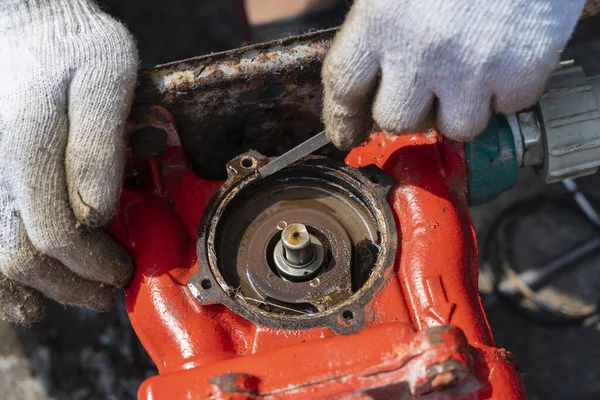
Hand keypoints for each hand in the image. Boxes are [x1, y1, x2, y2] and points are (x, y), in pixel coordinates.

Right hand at [0, 0, 137, 322]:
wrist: (29, 29)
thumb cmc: (76, 48)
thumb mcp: (107, 73)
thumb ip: (101, 141)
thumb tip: (98, 209)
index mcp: (30, 141)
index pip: (56, 230)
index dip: (92, 261)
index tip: (122, 269)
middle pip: (21, 252)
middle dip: (71, 282)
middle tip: (108, 288)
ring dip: (39, 287)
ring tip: (80, 295)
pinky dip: (4, 280)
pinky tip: (27, 296)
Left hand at [322, 0, 586, 148]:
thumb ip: (374, 24)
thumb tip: (366, 70)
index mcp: (378, 20)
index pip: (344, 89)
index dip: (342, 118)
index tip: (348, 133)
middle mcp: (419, 51)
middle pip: (395, 120)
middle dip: (408, 110)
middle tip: (425, 88)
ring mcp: (471, 66)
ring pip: (454, 128)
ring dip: (459, 108)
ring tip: (469, 70)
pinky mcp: (520, 71)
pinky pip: (506, 109)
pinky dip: (506, 92)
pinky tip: (504, 58)